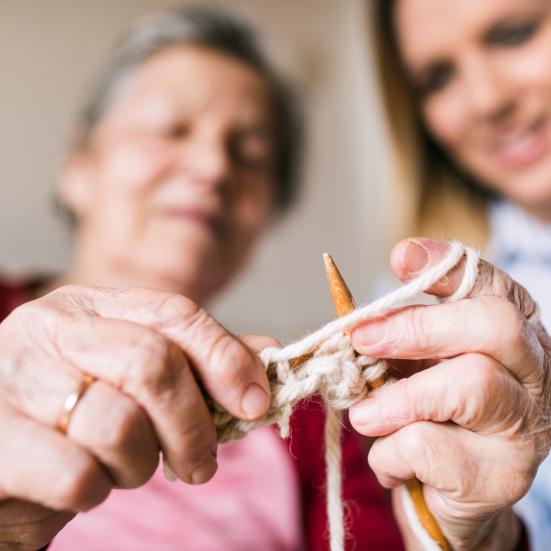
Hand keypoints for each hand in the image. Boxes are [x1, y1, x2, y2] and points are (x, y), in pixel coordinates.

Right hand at [0, 285, 269, 549]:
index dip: (225, 358)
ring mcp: (14, 377)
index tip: (255, 402)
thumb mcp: (134, 381)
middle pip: (154, 363)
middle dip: (193, 425)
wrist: (1, 459)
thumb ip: (200, 363)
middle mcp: (50, 329)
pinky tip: (83, 485)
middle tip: (199, 463)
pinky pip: (76, 473)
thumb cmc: (75, 418)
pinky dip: (95, 491)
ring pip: (119, 423)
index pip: (175, 314)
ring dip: (140, 464)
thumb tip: (269, 353)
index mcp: (92, 307)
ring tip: (124, 468)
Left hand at [349, 238, 549, 549]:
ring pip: (471, 384)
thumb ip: (393, 339)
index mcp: (508, 332)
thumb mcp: (411, 365)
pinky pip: (435, 447)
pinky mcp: (504, 475)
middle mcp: (532, 371)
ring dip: (398, 398)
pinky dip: (393, 452)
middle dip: (418, 327)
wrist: (447, 491)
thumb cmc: (429, 413)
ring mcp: (525, 423)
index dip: (446, 266)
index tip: (401, 257)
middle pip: (493, 325)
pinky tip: (390, 461)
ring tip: (363, 416)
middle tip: (363, 338)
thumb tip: (355, 321)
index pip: (489, 283)